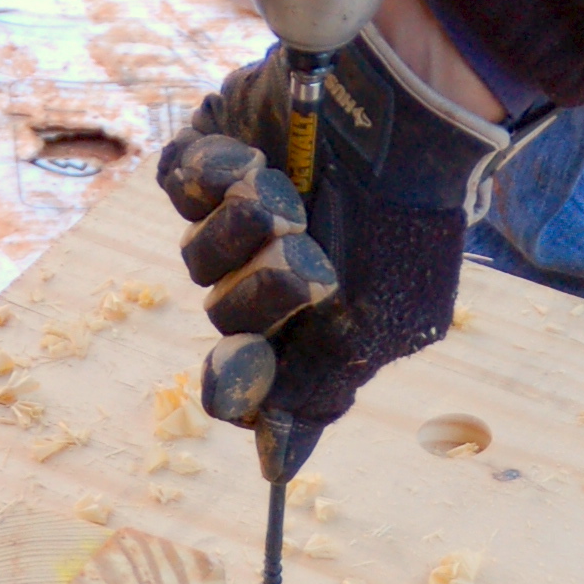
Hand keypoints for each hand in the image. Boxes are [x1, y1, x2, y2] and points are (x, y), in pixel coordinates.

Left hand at [157, 23, 545, 480]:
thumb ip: (318, 391)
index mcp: (316, 324)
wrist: (404, 116)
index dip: (238, 386)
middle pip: (226, 322)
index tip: (252, 367)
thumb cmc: (402, 222)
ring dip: (243, 232)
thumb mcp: (380, 324)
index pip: (249, 382)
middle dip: (263, 296)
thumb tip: (276, 468)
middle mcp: (273, 274)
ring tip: (288, 199)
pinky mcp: (213, 155)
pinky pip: (178, 186)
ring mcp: (239, 215)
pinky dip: (211, 176)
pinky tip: (252, 161)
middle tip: (305, 263)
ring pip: (198, 258)